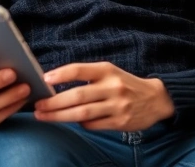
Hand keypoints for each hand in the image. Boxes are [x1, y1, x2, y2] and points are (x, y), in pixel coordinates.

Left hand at [34, 61, 173, 130]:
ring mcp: (117, 106)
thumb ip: (86, 76)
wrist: (156, 99)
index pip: (79, 70)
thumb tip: (53, 83)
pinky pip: (93, 124)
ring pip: (83, 113)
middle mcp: (113, 87)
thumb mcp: (108, 72)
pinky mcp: (121, 122)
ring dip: (60, 115)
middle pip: (78, 96)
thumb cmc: (123, 83)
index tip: (44, 79)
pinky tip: (71, 120)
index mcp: (106, 71)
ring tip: (44, 116)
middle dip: (54, 102)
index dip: (60, 74)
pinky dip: (80, 123)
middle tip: (37, 106)